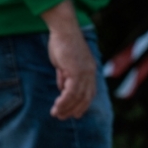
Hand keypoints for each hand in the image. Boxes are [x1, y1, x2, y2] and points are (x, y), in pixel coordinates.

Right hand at [39, 0, 96, 118]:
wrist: (64, 30)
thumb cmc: (62, 43)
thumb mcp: (64, 63)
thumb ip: (65, 76)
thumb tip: (63, 89)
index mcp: (90, 70)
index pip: (89, 92)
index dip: (82, 104)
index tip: (74, 113)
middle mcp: (90, 73)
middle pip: (85, 97)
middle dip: (74, 109)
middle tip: (62, 117)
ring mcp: (85, 73)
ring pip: (78, 97)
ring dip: (66, 108)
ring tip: (56, 114)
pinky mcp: (77, 72)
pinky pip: (72, 92)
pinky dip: (65, 101)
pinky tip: (57, 106)